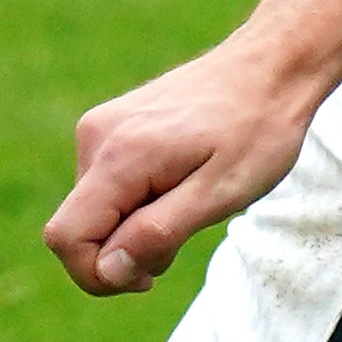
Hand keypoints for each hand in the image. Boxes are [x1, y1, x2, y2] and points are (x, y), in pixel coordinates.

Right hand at [44, 36, 328, 296]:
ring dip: (135, 224)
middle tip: (187, 234)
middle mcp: (98, 135)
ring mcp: (104, 124)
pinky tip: (183, 181)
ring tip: (193, 199)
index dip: (98, 274)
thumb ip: (158, 233)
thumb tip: (107, 269)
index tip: (150, 278)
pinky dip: (138, 200)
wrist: (275, 63)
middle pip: (80, 226)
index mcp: (120, 156)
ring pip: (96, 207)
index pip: (66, 237)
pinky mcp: (115, 122)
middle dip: (124, 250)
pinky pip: (109, 183)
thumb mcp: (221, 192)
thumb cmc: (259, 130)